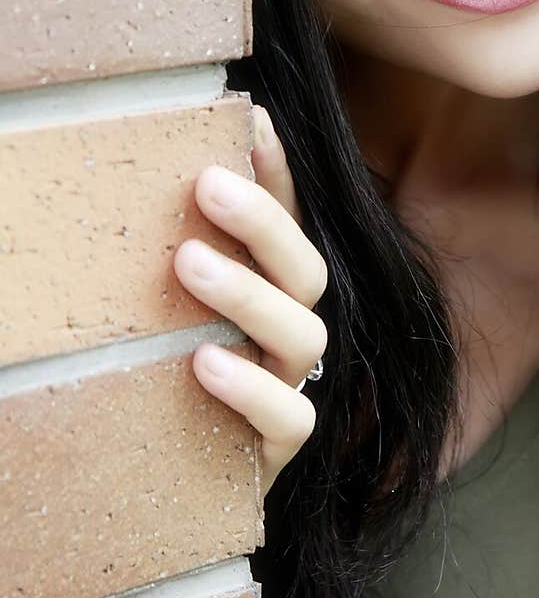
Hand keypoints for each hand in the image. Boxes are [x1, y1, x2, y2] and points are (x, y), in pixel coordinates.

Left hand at [173, 104, 327, 495]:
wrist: (194, 479)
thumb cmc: (189, 375)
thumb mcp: (190, 309)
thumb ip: (198, 250)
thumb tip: (175, 172)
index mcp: (277, 288)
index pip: (292, 216)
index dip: (278, 168)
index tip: (253, 118)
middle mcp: (296, 327)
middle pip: (305, 266)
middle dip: (261, 221)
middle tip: (206, 185)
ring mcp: (295, 385)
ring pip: (303, 331)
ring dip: (247, 292)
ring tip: (189, 264)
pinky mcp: (283, 444)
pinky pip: (290, 416)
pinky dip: (249, 387)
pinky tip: (202, 362)